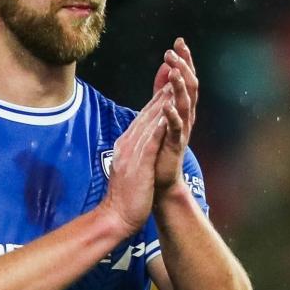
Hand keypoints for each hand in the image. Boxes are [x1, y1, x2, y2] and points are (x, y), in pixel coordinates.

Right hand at [100, 88, 170, 234]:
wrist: (116, 216)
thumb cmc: (125, 195)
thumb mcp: (129, 166)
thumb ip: (133, 151)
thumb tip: (138, 142)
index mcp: (126, 144)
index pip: (144, 117)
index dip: (157, 98)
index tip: (169, 82)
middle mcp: (127, 143)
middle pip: (147, 114)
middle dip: (161, 92)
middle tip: (173, 72)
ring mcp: (132, 152)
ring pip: (149, 123)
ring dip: (161, 104)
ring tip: (173, 85)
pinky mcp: (138, 164)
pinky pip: (150, 142)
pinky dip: (158, 127)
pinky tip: (167, 115)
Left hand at [152, 38, 197, 195]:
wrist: (161, 179)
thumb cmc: (161, 145)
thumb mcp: (162, 112)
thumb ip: (163, 90)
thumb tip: (164, 66)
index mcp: (183, 107)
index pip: (187, 78)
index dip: (185, 59)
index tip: (179, 41)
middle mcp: (187, 116)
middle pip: (190, 86)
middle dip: (183, 67)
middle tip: (172, 52)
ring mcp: (182, 130)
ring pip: (186, 104)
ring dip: (179, 87)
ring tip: (173, 72)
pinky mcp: (175, 144)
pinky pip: (175, 128)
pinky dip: (172, 115)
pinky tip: (166, 105)